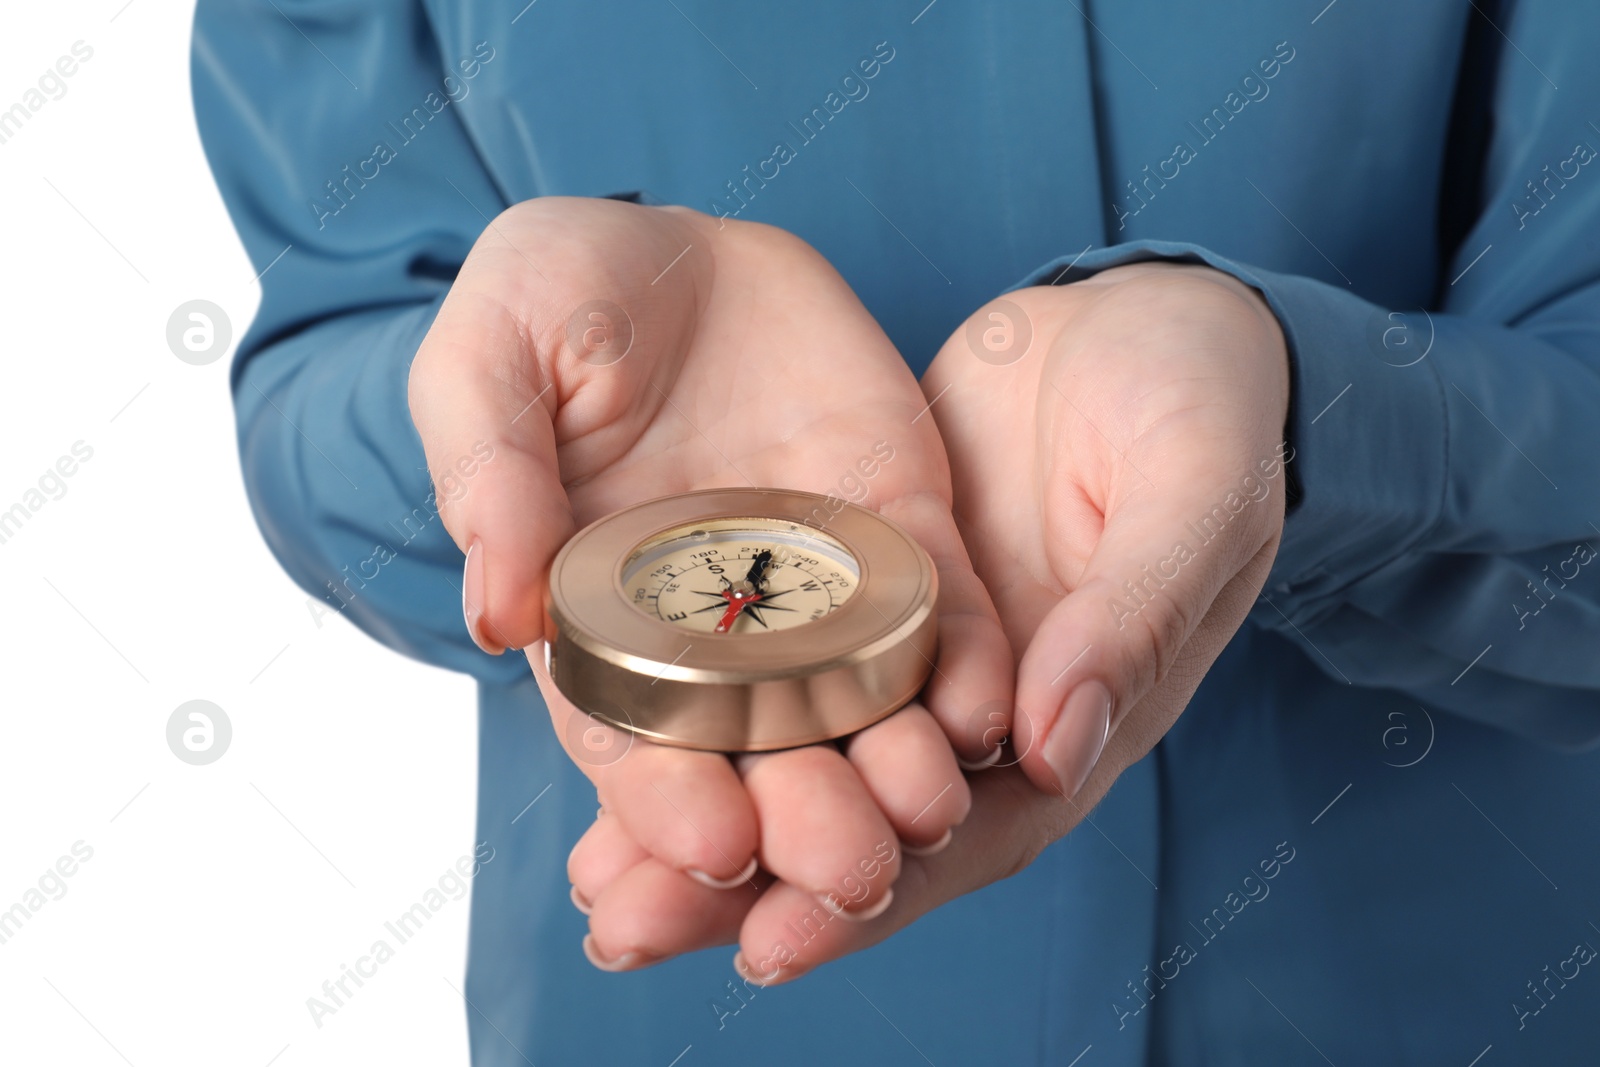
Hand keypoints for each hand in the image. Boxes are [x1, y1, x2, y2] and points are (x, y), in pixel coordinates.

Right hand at [407, 198, 1011, 965]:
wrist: (674, 239)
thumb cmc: (552, 297)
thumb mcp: (489, 357)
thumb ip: (489, 477)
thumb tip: (499, 618)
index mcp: (595, 615)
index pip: (629, 739)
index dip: (665, 802)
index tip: (714, 845)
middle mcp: (711, 625)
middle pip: (758, 749)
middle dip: (804, 817)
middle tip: (854, 874)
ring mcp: (811, 578)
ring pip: (859, 698)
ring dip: (899, 763)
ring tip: (936, 813)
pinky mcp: (895, 516)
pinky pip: (937, 598)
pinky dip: (967, 659)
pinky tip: (994, 708)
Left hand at [567, 262, 1293, 982]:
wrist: (1150, 327)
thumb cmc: (1205, 406)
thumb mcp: (1193, 494)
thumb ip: (1133, 615)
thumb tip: (1046, 747)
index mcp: (1074, 717)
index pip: (964, 839)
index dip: (868, 898)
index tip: (765, 942)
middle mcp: (983, 711)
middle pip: (854, 820)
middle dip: (740, 883)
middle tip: (620, 923)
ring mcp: (914, 652)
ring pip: (799, 755)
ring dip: (702, 811)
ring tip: (590, 875)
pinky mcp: (861, 586)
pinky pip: (774, 661)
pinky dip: (701, 704)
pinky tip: (614, 730)